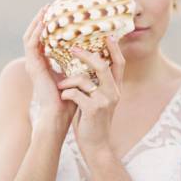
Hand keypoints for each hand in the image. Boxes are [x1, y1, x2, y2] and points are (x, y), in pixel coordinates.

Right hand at [23, 4, 76, 126]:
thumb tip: (92, 52)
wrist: (58, 116)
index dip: (49, 27)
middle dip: (41, 20)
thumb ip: (78, 64)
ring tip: (45, 9)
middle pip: (35, 36)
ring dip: (37, 22)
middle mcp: (37, 64)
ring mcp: (33, 65)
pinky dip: (37, 32)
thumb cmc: (69, 101)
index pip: (44, 41)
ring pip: (31, 37)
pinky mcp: (33, 67)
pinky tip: (44, 22)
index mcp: (45, 65)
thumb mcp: (75, 76)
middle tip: (49, 5)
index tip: (57, 14)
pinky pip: (31, 45)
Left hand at [56, 35, 124, 161]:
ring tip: (61, 85)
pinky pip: (75, 94)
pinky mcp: (94, 110)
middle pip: (103, 65)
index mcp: (116, 88)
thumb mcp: (99, 100)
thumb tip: (87, 64)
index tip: (107, 35)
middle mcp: (114, 93)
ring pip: (84, 79)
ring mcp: (105, 101)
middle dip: (86, 55)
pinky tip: (63, 97)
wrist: (96, 145)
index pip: (119, 63)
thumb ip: (97, 83)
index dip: (114, 48)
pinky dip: (66, 93)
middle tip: (72, 48)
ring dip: (69, 80)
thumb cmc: (93, 120)